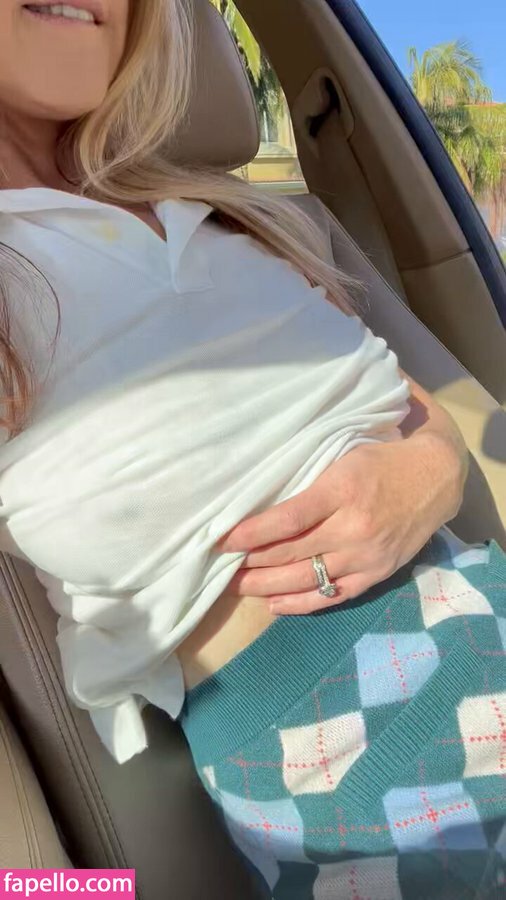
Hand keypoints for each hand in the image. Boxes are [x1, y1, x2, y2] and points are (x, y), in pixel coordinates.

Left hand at [214, 433, 463, 614]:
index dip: (252, 533)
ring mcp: (367, 555)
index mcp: (343, 490)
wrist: (435, 478)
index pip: (289, 519)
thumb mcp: (343, 456)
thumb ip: (308, 481)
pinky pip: (334, 595)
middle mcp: (354, 527)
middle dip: (252, 563)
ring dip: (267, 586)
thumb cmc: (381, 460)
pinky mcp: (377, 574)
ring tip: (238, 587)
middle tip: (222, 567)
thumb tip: (260, 501)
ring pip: (308, 578)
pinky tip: (274, 604)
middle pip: (292, 553)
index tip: (223, 541)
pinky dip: (302, 603)